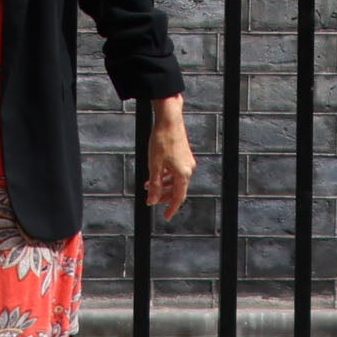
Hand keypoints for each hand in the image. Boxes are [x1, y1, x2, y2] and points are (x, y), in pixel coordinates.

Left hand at [140, 95, 195, 218]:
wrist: (169, 120)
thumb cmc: (161, 141)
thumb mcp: (154, 165)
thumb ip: (154, 185)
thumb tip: (152, 201)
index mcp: (183, 173)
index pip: (178, 197)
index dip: (171, 208)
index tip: (166, 217)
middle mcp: (188, 169)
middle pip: (177, 189)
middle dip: (164, 196)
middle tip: (152, 201)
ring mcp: (187, 161)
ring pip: (176, 180)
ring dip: (163, 185)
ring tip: (148, 186)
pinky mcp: (184, 155)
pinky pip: (176, 171)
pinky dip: (166, 175)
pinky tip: (155, 174)